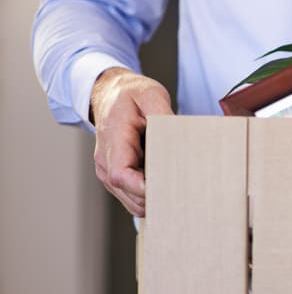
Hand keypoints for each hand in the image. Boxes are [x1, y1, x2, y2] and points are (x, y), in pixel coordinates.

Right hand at [89, 67, 173, 216]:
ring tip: (178, 188)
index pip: (121, 174)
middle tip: (186, 192)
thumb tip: (178, 136)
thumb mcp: (150, 95)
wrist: (110, 93)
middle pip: (129, 193)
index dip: (142, 188)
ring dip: (154, 198)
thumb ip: (162, 115)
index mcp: (113, 139)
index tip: (166, 190)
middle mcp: (105, 160)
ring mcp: (108, 170)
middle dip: (156, 197)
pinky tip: (167, 185)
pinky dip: (150, 195)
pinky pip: (133, 196)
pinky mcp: (116, 176)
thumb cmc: (130, 95)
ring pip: (131, 200)